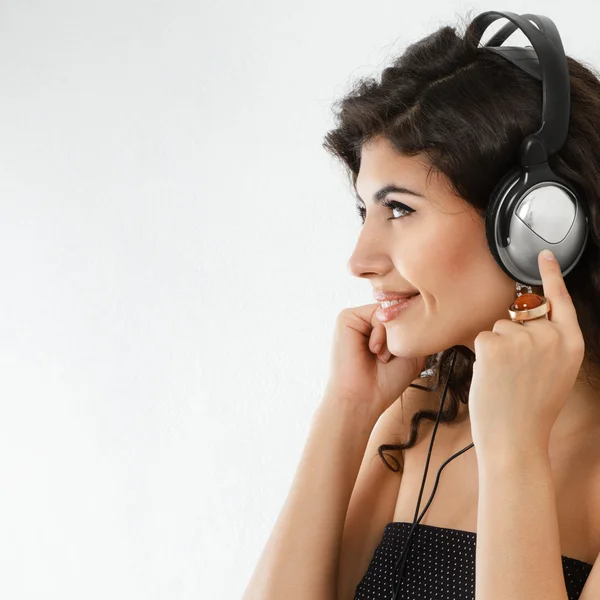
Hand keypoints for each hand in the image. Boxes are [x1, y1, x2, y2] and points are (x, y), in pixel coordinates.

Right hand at [324, 302, 427, 416]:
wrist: (362, 399)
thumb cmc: (386, 382)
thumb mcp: (413, 352)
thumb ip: (417, 328)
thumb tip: (421, 306)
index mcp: (380, 328)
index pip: (405, 314)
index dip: (412, 330)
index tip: (406, 354)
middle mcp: (367, 320)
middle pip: (398, 311)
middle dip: (402, 335)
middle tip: (390, 358)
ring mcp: (357, 317)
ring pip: (389, 311)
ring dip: (392, 337)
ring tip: (382, 357)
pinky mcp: (346, 317)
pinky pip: (376, 313)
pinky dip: (381, 334)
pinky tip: (373, 351)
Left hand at [468, 249, 585, 458]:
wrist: (516, 437)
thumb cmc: (531, 410)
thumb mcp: (556, 373)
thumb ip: (548, 344)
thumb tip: (525, 324)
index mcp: (570, 343)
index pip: (561, 301)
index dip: (551, 276)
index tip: (544, 255)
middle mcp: (550, 336)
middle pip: (518, 318)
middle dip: (510, 338)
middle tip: (515, 373)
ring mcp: (523, 339)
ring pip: (498, 328)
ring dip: (495, 348)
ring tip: (505, 378)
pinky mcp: (496, 344)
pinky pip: (482, 338)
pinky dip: (482, 355)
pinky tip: (492, 376)